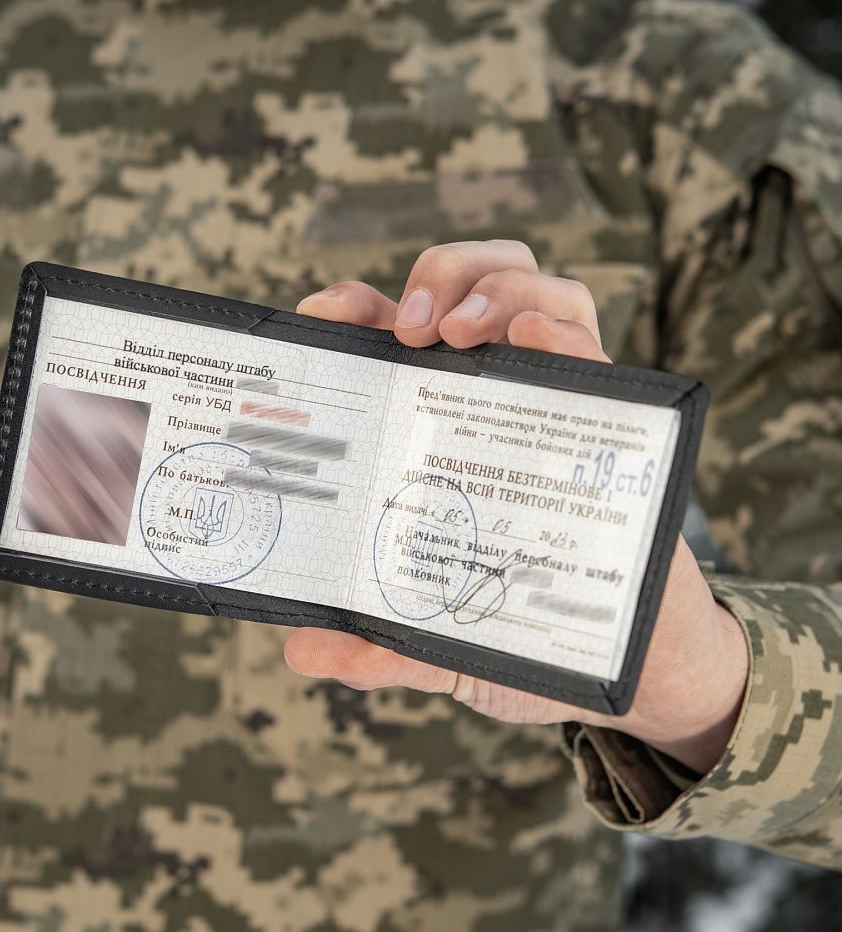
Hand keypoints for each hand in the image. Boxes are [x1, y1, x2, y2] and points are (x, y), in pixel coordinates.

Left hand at [285, 240, 748, 774]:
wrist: (626, 659)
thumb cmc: (525, 628)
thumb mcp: (441, 640)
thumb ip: (381, 644)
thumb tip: (304, 650)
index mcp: (439, 424)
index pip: (397, 337)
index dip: (358, 308)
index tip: (324, 314)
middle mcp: (496, 398)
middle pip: (476, 283)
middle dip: (442, 272)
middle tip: (411, 329)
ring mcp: (554, 404)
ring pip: (539, 293)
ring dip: (497, 286)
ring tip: (459, 333)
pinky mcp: (611, 426)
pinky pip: (595, 349)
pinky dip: (563, 327)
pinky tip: (533, 337)